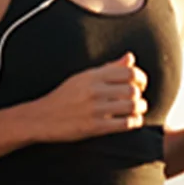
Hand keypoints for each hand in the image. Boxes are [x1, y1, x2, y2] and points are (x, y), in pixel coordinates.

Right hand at [30, 54, 147, 142]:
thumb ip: (109, 68)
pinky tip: (133, 121)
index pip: (129, 72)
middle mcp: (94, 90)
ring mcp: (95, 109)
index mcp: (92, 76)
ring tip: (138, 110)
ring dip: (140, 109)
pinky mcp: (94, 127)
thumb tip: (131, 58)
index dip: (141, 77)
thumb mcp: (84, 77)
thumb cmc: (65, 96)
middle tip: (140, 99)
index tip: (141, 84)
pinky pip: (124, 124)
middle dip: (141, 95)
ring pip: (131, 106)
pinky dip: (134, 122)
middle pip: (132, 89)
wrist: (42, 118)